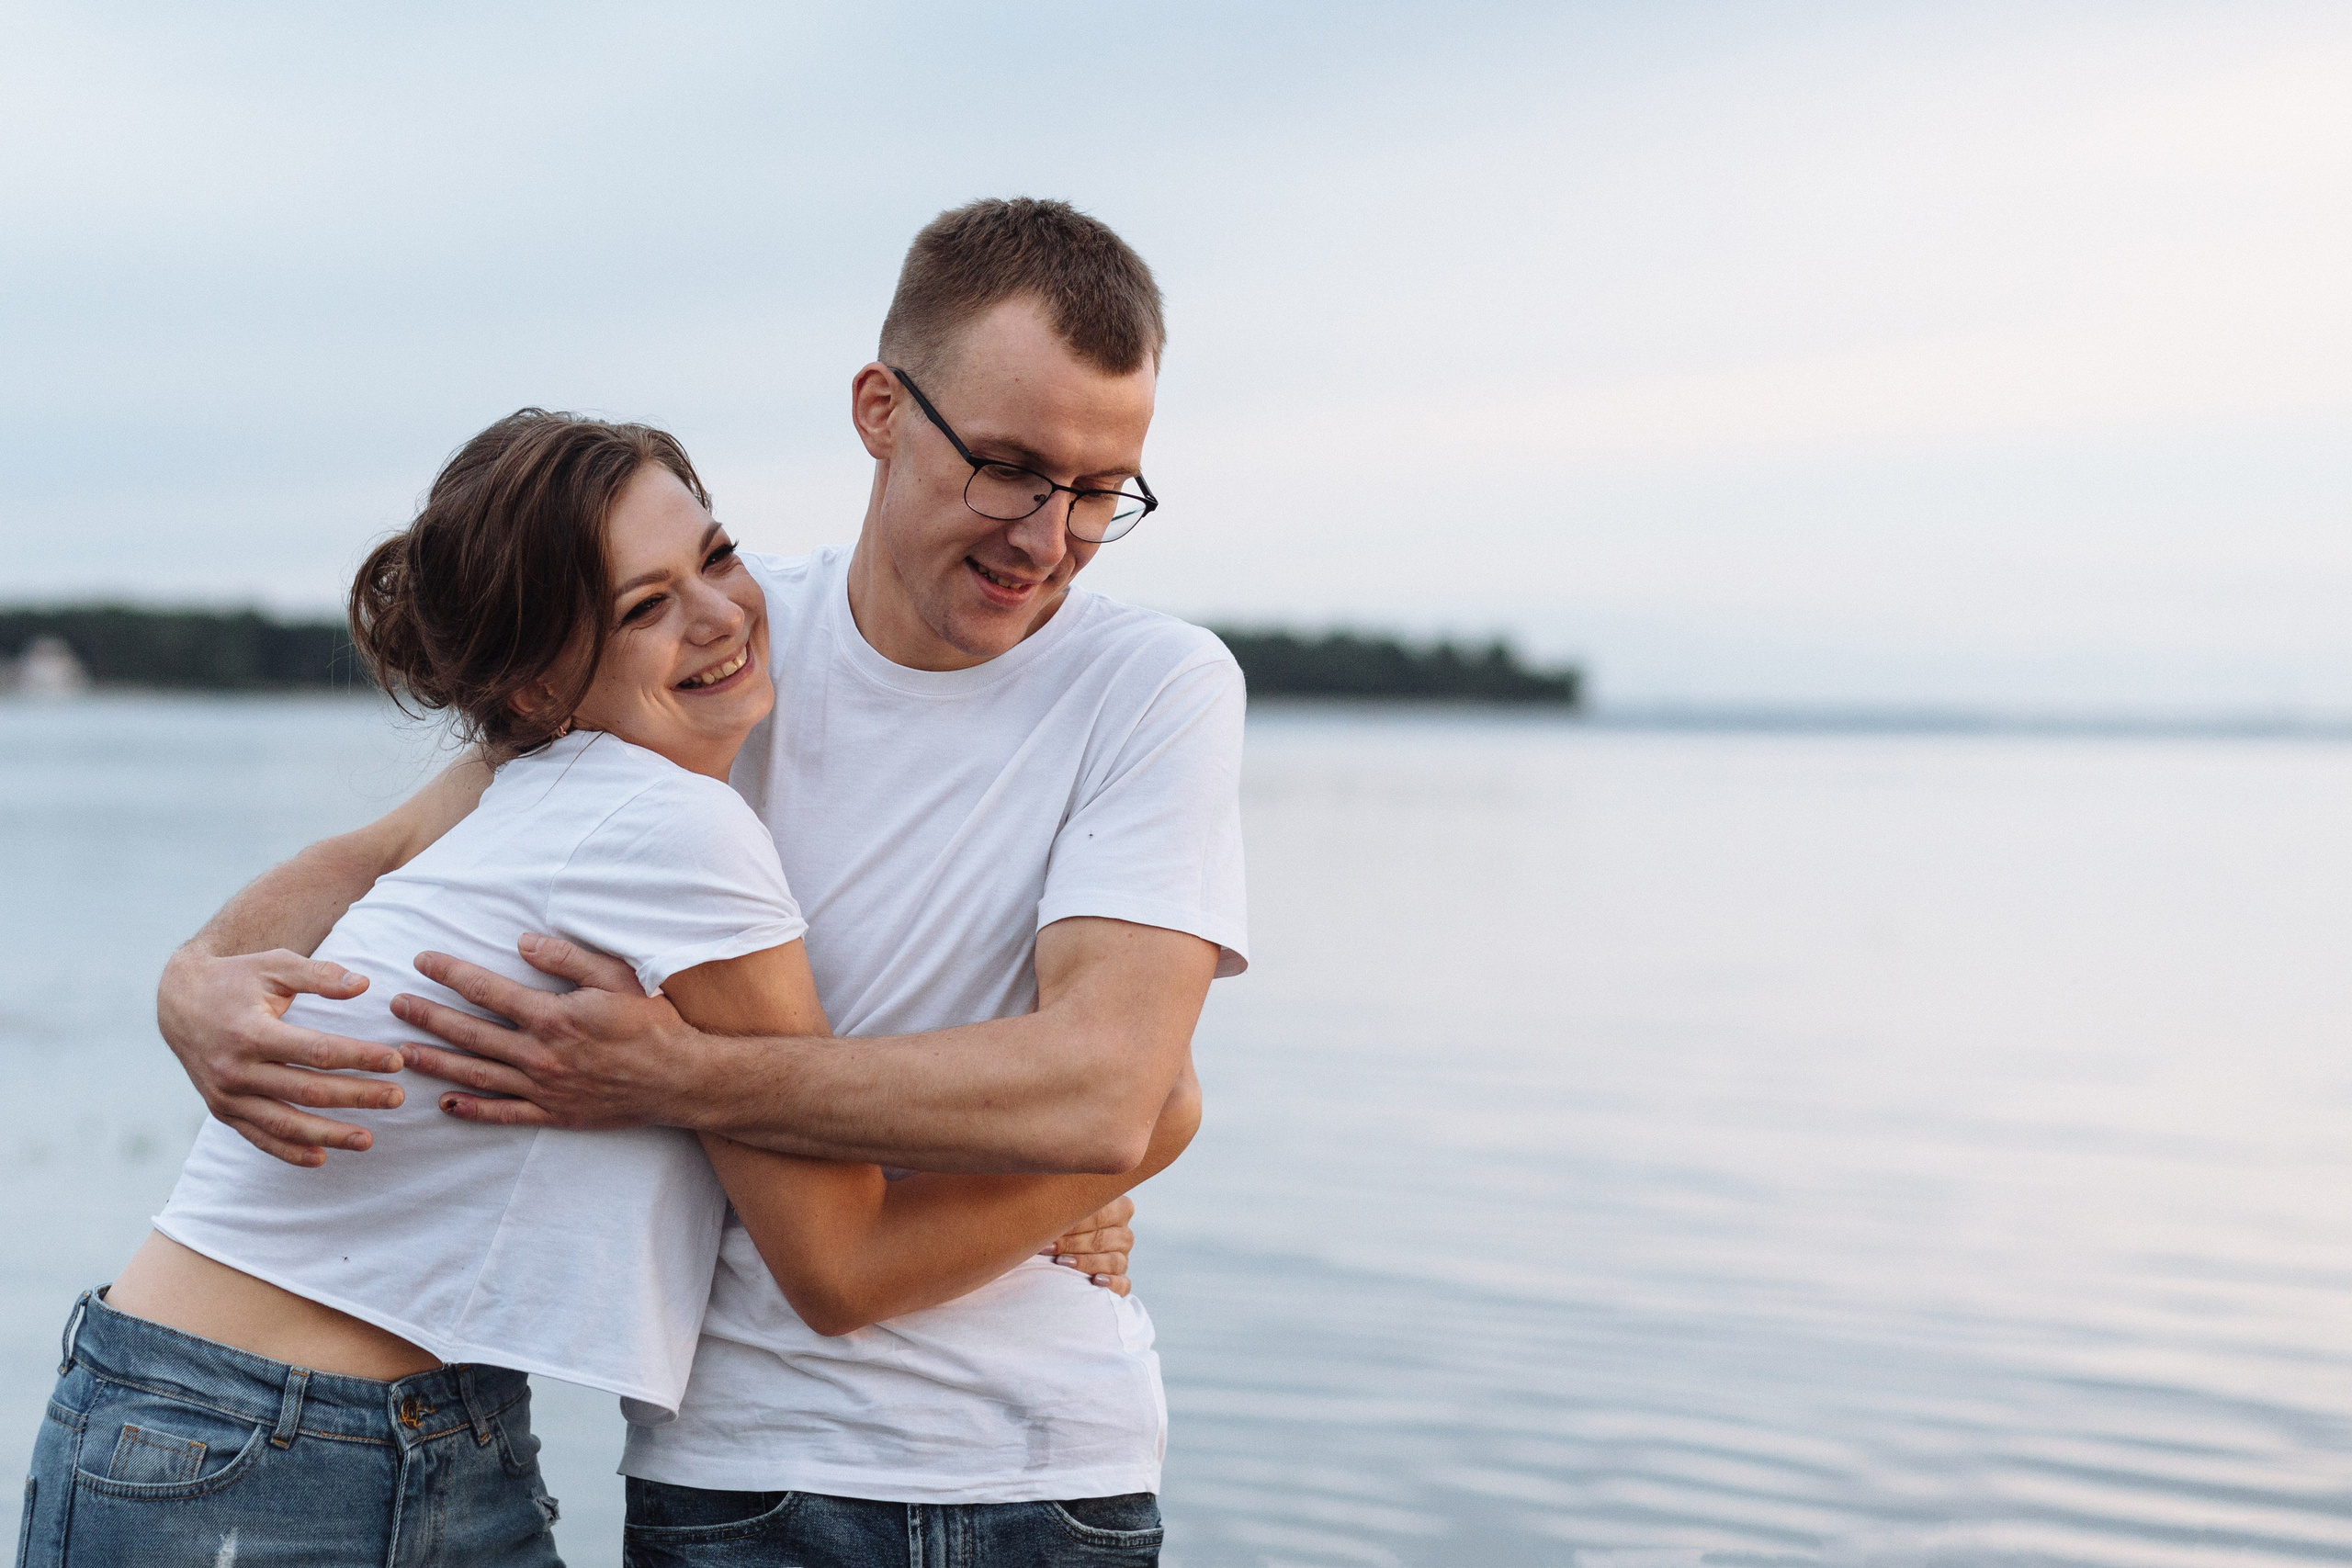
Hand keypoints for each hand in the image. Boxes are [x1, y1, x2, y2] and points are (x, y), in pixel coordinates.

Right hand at [156, 946, 406, 1166]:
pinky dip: (289, 1152)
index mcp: (251, 1033)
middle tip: (398, 1097)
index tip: (396, 1061)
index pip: (316, 1052)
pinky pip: (258, 1137)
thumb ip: (319, 975)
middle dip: (357, 1096)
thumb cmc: (237, 979)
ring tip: (367, 1140)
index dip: (359, 1058)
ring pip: (284, 1124)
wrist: (179, 1003)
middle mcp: (235, 1070)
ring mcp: (226, 1096)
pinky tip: (321, 1158)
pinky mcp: (222, 1111)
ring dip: (328, 1135)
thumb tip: (363, 984)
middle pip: (306, 1091)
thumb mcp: (275, 965)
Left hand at [392, 934, 693, 1129]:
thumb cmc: (652, 1021)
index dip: (450, 973)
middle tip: (395, 1004)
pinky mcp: (554, 1114)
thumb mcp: (616, 977)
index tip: (423, 961)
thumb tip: (522, 942)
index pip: (487, 991)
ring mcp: (543, 1088)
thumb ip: (567, 958)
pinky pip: (504, 1114)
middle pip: (469, 1034)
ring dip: (436, 1062)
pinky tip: (445, 1104)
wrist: (680, 1078)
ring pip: (476, 1075)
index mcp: (552, 1017)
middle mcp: (539, 1055)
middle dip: (428, 1016)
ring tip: (402, 1051)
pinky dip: (472, 1110)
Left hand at [1042, 1195, 1135, 1296]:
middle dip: (1072, 1243)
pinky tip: (1096, 1281)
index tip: (1053, 1227)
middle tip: (1048, 1246)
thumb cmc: (1063, 1221)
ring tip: (1061, 1262)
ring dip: (1085, 1262)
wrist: (1068, 1242)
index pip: (1101, 1214)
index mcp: (1120, 1209)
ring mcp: (1123, 1258)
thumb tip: (1050, 1205)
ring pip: (1112, 1261)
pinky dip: (1112, 1283)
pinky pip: (1123, 1284)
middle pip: (1102, 1239)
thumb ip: (1065, 1204)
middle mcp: (1124, 1234)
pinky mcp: (1121, 1279)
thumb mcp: (1068, 1208)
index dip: (1075, 1222)